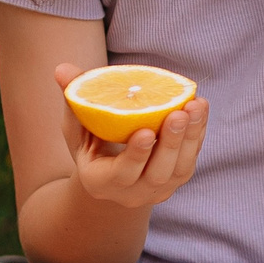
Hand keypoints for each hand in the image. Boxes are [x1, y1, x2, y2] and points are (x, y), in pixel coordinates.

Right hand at [54, 60, 207, 206]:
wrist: (111, 173)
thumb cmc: (90, 142)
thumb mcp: (77, 125)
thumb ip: (73, 99)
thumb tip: (62, 69)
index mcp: (100, 182)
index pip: (121, 173)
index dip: (136, 154)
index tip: (147, 130)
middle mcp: (131, 193)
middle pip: (156, 173)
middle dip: (171, 142)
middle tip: (179, 112)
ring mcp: (157, 190)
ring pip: (180, 169)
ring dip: (191, 137)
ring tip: (196, 105)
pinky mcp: (176, 179)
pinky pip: (191, 159)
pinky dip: (198, 134)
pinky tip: (201, 108)